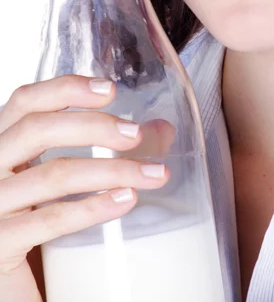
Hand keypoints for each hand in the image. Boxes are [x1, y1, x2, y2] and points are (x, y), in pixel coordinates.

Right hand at [0, 75, 171, 301]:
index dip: (65, 88)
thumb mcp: (64, 182)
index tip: (110, 90)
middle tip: (136, 135)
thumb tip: (161, 131)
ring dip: (109, 170)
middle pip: (37, 130)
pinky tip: (125, 201)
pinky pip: (49, 220)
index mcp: (3, 146)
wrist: (9, 287)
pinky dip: (92, 207)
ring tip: (152, 174)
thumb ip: (109, 152)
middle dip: (93, 126)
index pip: (24, 101)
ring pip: (52, 174)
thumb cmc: (37, 224)